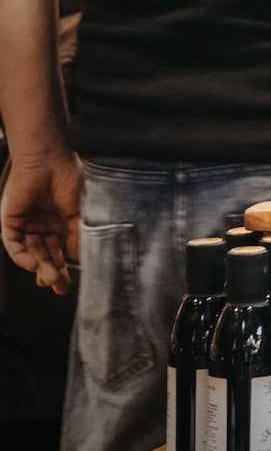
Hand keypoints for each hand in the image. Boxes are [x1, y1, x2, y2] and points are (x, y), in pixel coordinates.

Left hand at [3, 151, 80, 293]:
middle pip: (47, 256)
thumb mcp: (80, 213)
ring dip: (40, 267)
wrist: (47, 161)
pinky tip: (33, 265)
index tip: (69, 284)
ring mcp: (26, 225)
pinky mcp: (11, 222)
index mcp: (60, 224)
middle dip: (53, 273)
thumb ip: (78, 237)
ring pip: (32, 253)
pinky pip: (14, 245)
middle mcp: (43, 227)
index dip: (65, 268)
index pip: (61, 252)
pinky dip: (22, 257)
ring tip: (50, 279)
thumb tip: (80, 260)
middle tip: (60, 289)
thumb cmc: (70, 181)